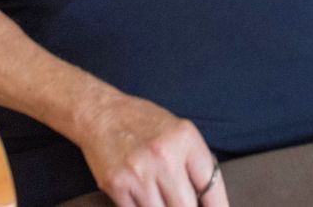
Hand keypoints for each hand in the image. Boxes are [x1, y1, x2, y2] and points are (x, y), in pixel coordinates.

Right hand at [76, 89, 227, 206]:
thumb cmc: (143, 122)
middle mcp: (164, 156)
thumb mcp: (178, 131)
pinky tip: (146, 201)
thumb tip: (207, 200)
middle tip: (184, 205)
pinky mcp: (117, 185)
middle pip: (186, 206)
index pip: (211, 184)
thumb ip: (193, 161)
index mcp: (185, 139)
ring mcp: (139, 173)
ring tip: (164, 200)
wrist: (101, 114)